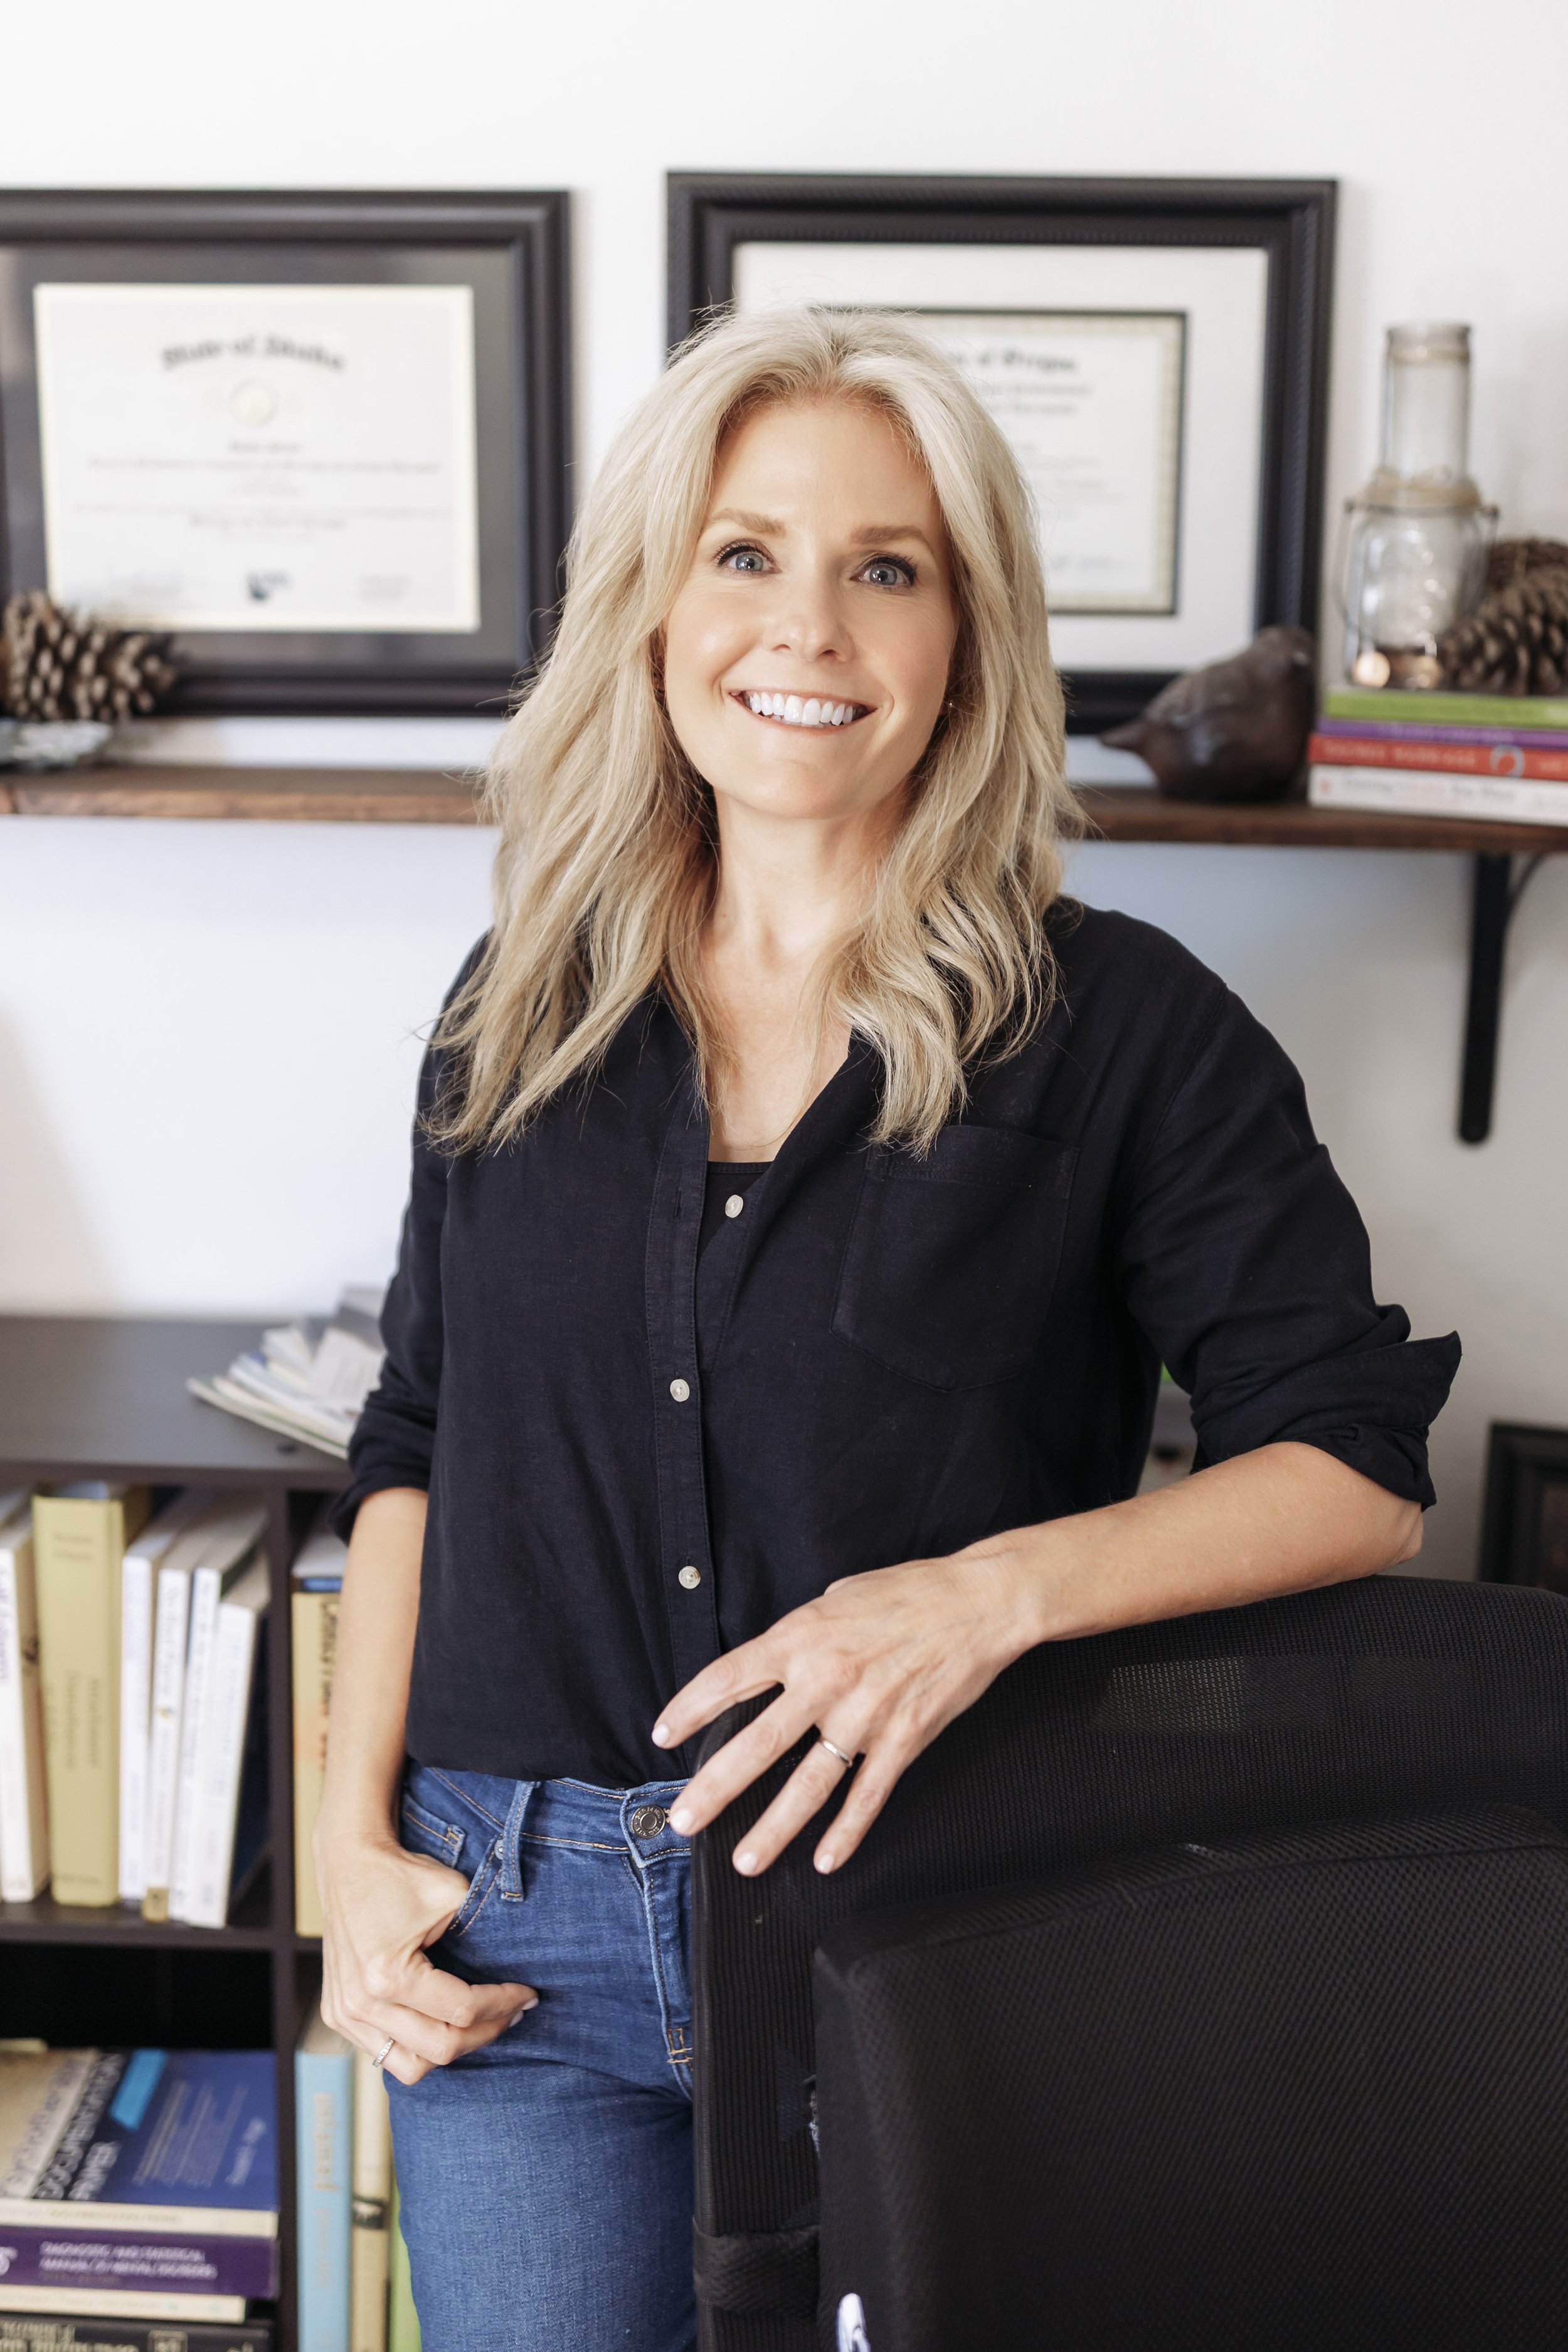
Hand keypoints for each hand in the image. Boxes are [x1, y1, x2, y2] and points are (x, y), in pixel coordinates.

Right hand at [316, 1822, 536, 2085]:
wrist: (349, 1863)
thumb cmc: (402, 1876)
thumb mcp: (453, 1895)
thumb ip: (483, 1935)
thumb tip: (518, 1967)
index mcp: (388, 1975)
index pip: (461, 2011)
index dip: (503, 2004)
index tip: (528, 1994)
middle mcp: (362, 2003)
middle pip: (440, 2048)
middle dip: (487, 2031)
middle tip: (513, 2012)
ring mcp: (345, 2014)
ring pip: (410, 2067)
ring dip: (452, 2049)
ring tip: (480, 2025)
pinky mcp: (337, 2016)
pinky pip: (384, 2053)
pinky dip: (418, 2047)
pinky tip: (443, 2023)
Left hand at [653, 1545, 1038, 1877]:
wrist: (978, 1602)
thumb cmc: (906, 1593)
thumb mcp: (836, 1599)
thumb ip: (800, 1636)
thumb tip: (772, 1664)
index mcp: (802, 1638)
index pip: (729, 1677)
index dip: (690, 1709)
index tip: (664, 1735)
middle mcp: (826, 1680)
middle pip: (757, 1744)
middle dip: (715, 1788)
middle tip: (683, 1821)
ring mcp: (865, 1716)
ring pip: (808, 1785)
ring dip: (773, 1828)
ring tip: (744, 1860)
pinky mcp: (903, 1740)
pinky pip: (867, 1797)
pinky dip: (846, 1833)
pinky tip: (825, 1859)